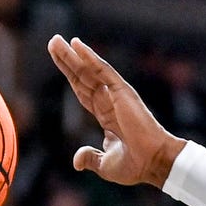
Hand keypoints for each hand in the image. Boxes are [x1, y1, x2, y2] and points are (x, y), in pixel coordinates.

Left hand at [48, 36, 182, 188]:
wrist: (153, 163)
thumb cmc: (135, 165)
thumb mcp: (105, 165)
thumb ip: (90, 158)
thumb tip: (76, 161)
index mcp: (106, 116)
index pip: (83, 91)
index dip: (70, 76)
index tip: (59, 61)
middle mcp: (110, 101)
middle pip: (82, 77)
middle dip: (67, 60)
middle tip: (52, 42)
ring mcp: (115, 94)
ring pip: (88, 70)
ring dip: (72, 55)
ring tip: (56, 40)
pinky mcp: (121, 91)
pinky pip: (102, 71)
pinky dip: (90, 57)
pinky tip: (76, 44)